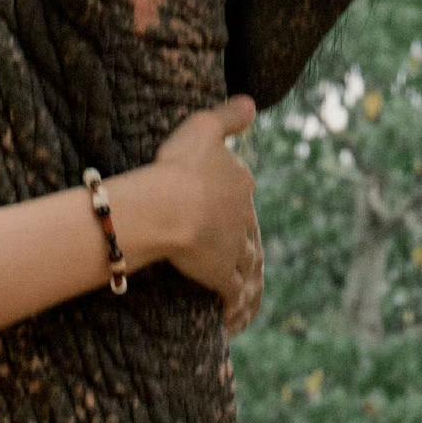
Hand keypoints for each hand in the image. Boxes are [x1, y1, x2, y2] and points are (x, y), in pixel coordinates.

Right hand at [151, 94, 262, 332]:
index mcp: (240, 183)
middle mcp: (243, 217)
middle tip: (241, 259)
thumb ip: (229, 116)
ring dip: (248, 279)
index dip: (234, 205)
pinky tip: (233, 319)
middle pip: (249, 232)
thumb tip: (252, 103)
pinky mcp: (224, 275)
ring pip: (248, 265)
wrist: (169, 206)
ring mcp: (235, 248)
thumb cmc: (180, 165)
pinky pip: (234, 294)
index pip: (242, 194)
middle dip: (245, 245)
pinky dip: (236, 307)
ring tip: (245, 295)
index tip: (225, 213)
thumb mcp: (203, 127)